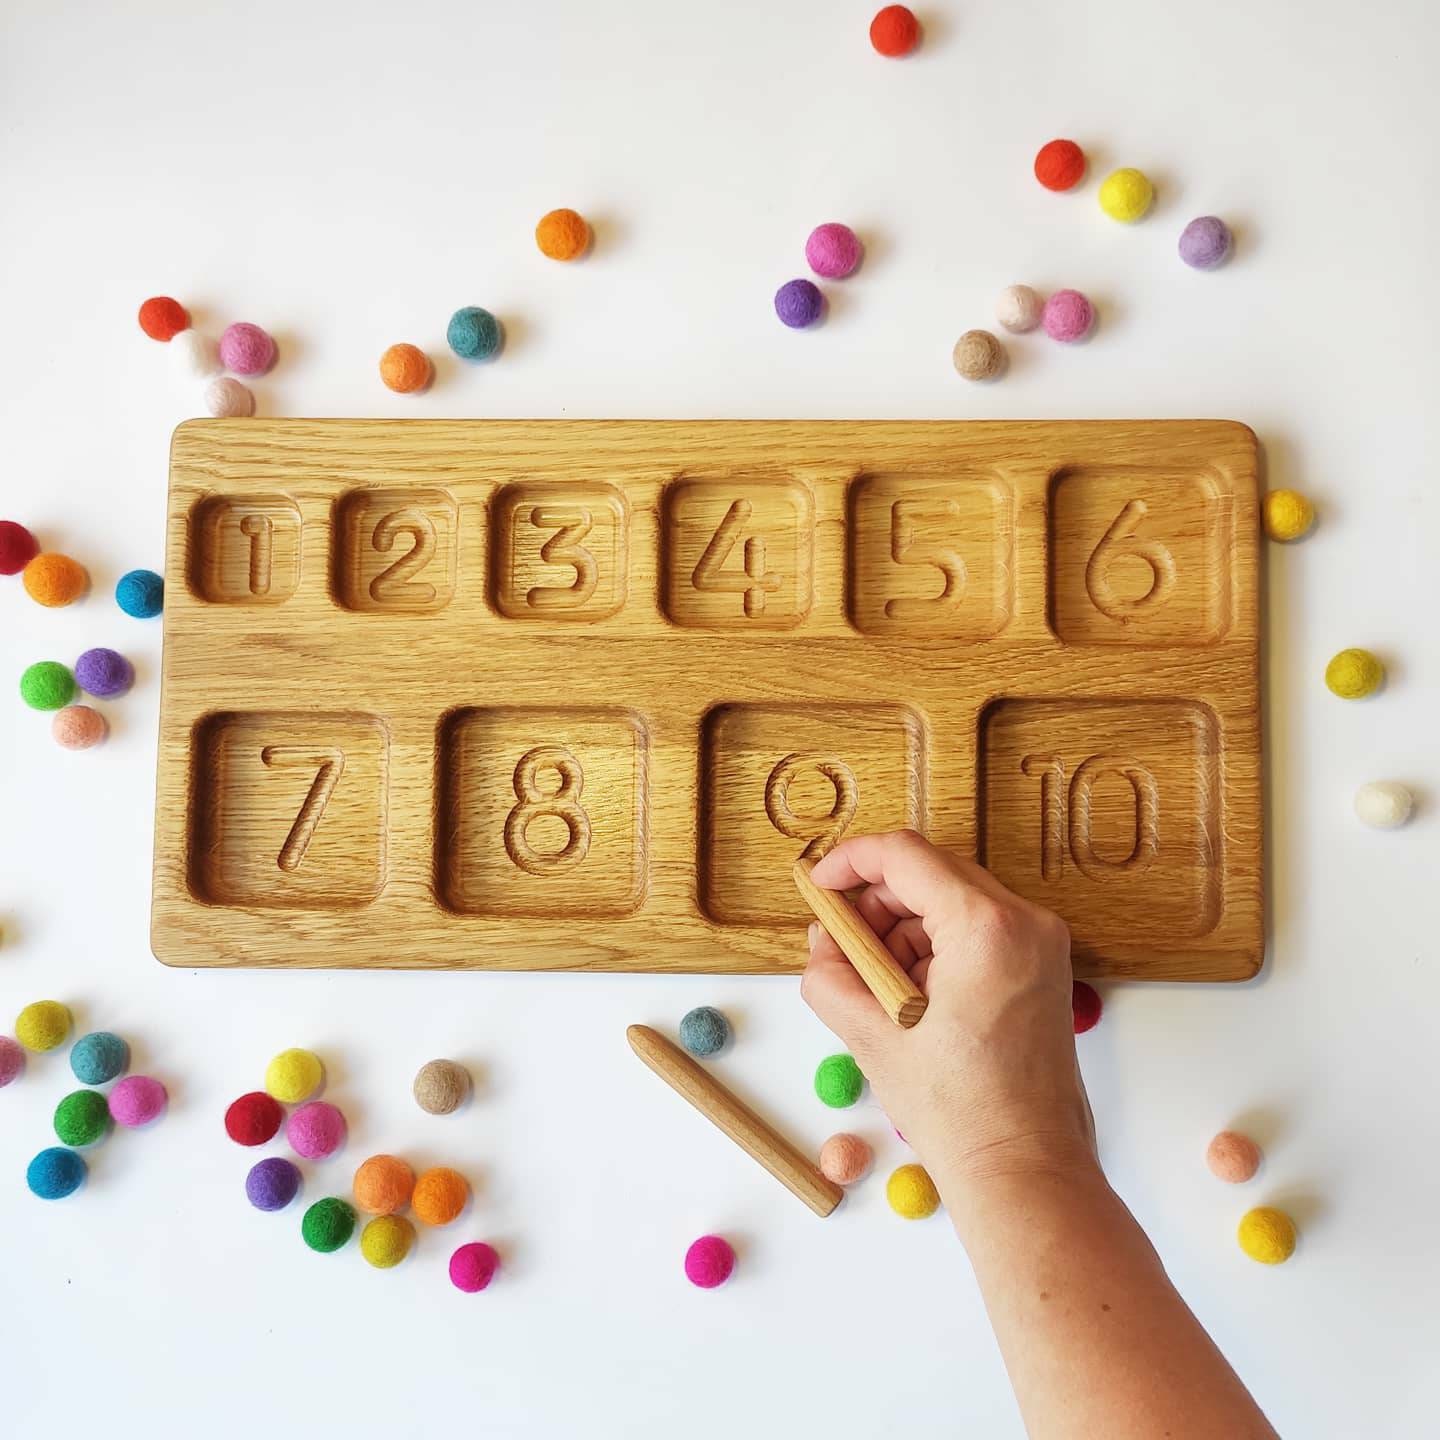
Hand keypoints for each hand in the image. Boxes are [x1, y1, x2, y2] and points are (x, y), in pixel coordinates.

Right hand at [801, 830, 1096, 1221]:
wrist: (1026, 1169)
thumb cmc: (961, 1111)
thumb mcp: (871, 1036)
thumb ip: (831, 973)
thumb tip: (822, 939)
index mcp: (987, 927)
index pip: (905, 855)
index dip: (850, 862)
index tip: (819, 886)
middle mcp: (1026, 922)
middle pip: (931, 873)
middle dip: (877, 904)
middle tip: (840, 946)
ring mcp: (1042, 945)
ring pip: (952, 901)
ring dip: (904, 930)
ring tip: (876, 989)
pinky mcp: (1041, 969)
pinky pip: (976, 931)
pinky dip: (935, 949)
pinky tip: (911, 999)